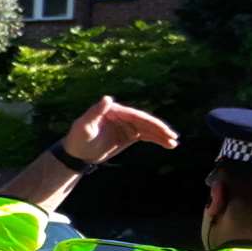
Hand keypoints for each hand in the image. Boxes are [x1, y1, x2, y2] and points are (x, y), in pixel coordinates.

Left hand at [62, 96, 179, 163]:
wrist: (77, 152)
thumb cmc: (78, 138)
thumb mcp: (84, 126)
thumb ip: (95, 112)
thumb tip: (107, 98)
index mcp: (115, 111)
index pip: (136, 116)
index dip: (150, 122)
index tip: (162, 128)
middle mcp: (124, 116)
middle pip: (145, 122)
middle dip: (160, 130)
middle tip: (173, 137)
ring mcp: (127, 126)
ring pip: (148, 130)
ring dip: (161, 136)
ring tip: (174, 143)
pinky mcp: (129, 136)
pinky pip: (146, 136)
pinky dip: (156, 140)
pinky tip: (167, 145)